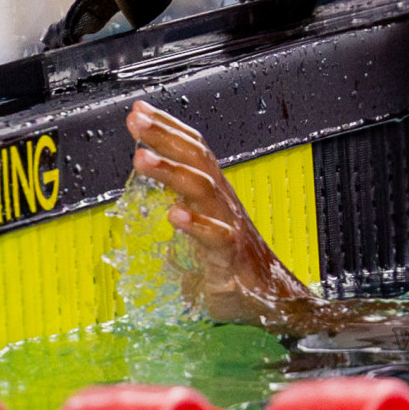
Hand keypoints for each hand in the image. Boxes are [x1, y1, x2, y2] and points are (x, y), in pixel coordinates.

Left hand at [125, 100, 311, 323]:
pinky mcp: (231, 257)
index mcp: (214, 194)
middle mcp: (223, 203)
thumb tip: (153, 205)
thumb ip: (183, 213)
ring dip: (171, 170)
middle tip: (135, 119)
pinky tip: (174, 214)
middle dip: (165, 136)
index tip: (140, 109)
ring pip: (202, 189)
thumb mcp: (201, 231)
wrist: (273, 299)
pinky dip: (196, 224)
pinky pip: (215, 236)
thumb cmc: (233, 265)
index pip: (194, 151)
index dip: (169, 128)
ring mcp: (229, 226)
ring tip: (141, 157)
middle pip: (197, 159)